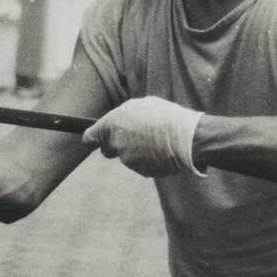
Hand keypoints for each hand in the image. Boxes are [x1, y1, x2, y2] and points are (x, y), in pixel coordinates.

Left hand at [84, 97, 203, 177]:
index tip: (91, 141)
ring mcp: (127, 159)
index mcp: (112, 124)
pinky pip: (142, 166)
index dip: (92, 139)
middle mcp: (116, 143)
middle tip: (133, 139)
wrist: (185, 138)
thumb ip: (124, 116)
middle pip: (108, 150)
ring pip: (128, 157)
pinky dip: (149, 161)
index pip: (91, 136)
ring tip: (157, 141)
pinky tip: (162, 151)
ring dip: (138, 152)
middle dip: (116, 146)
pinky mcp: (140, 171)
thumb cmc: (165, 116)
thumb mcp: (141, 106)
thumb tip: (120, 121)